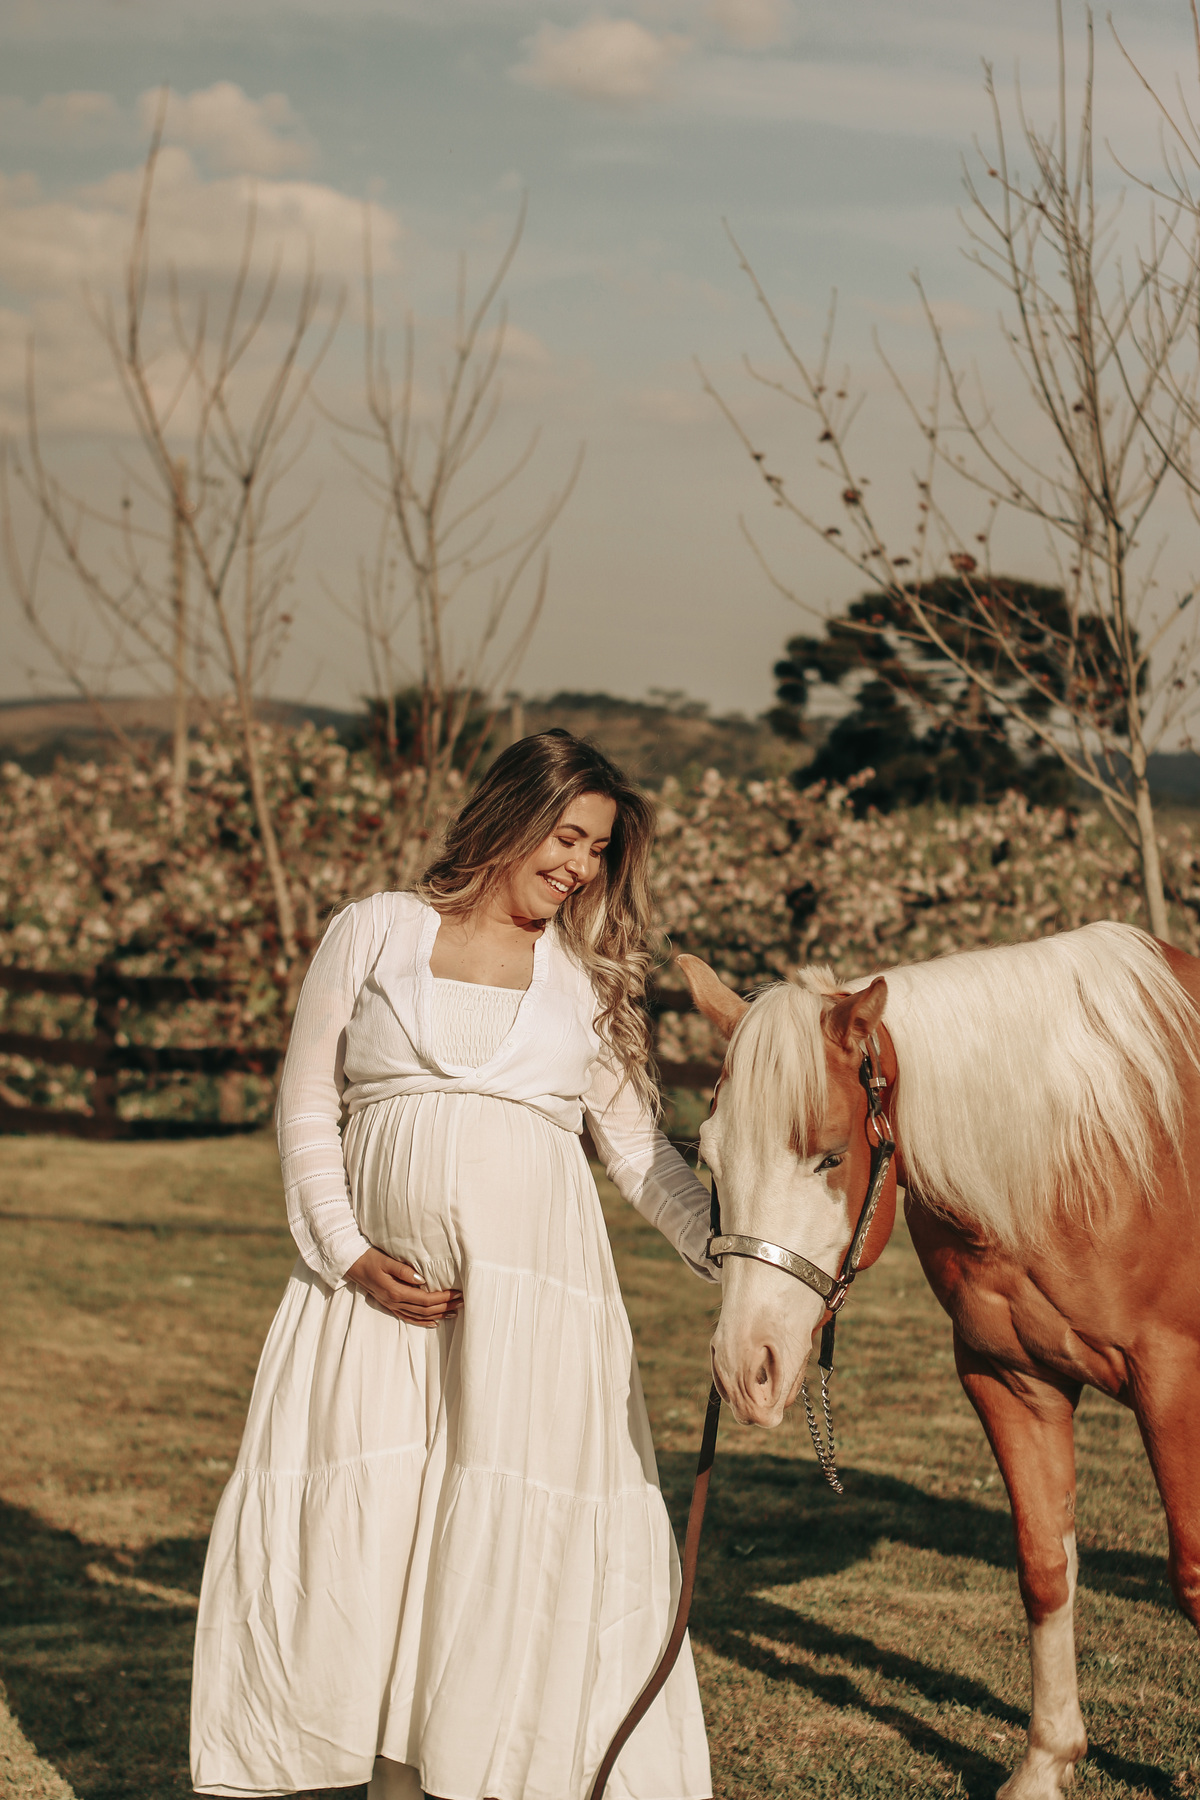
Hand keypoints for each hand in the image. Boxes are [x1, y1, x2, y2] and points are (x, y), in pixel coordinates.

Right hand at [346, 1247, 461, 1326]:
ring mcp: (392, 1306)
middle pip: (426, 1309)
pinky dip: (423, 1321)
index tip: (457, 1292)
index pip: (425, 1299)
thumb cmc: (370, 1259)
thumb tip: (421, 1279)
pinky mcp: (390, 1305)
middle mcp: (395, 1302)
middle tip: (462, 1301)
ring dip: (439, 1314)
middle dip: (446, 1306)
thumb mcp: (386, 1261)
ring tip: (455, 1311)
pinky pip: (409, 1317)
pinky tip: (434, 1322)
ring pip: (420, 1315)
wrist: (352, 1264)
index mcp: (396, 1292)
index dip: (443, 1297)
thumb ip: (403, 1270)